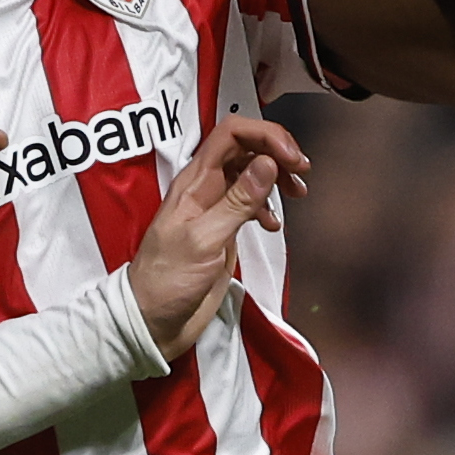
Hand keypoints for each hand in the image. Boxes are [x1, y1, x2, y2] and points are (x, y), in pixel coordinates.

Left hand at [127, 116, 309, 360]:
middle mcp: (205, 188)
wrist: (152, 319)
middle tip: (301, 172)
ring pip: (249, 173)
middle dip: (276, 151)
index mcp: (195, 182)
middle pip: (244, 148)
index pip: (230, 135)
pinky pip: (248, 202)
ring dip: (275, 176)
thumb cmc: (168, 280)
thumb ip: (237, 202)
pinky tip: (273, 223)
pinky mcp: (222, 230)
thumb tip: (267, 164)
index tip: (291, 157)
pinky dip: (267, 205)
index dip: (265, 135)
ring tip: (298, 193)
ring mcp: (214, 208)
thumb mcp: (205, 240)